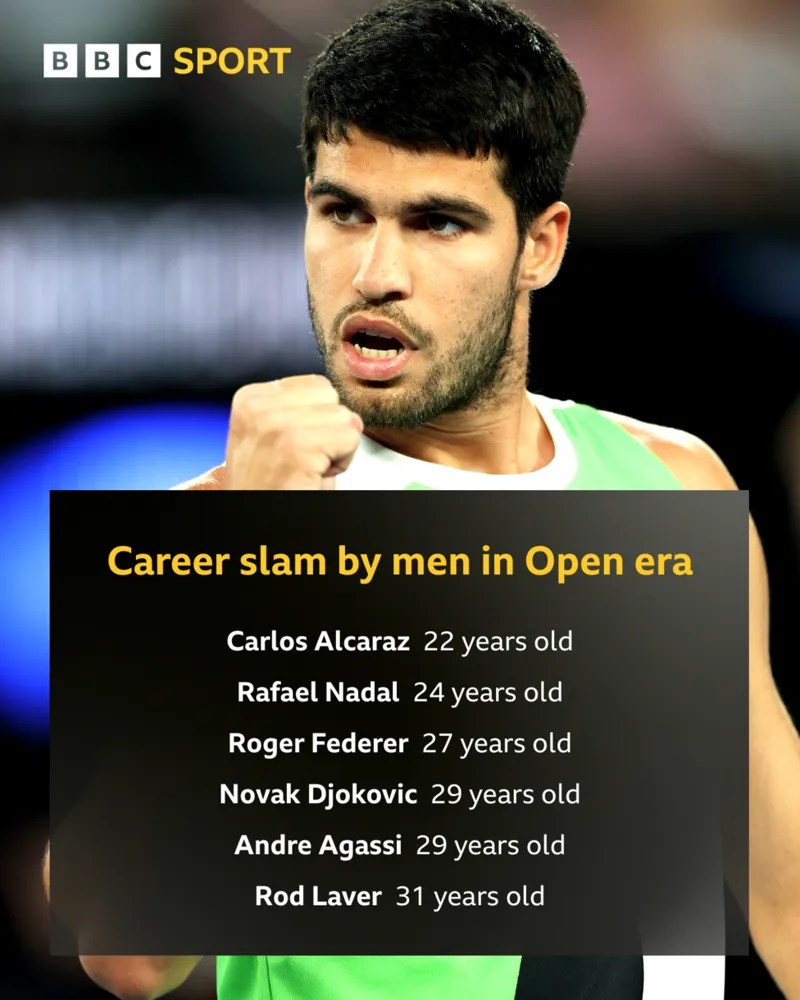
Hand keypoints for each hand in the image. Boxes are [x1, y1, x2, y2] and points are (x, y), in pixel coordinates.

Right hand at [225, 375, 362, 489]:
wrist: (258, 525)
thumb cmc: (273, 487)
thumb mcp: (275, 437)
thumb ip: (299, 409)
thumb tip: (337, 395)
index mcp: (249, 398)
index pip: (318, 386)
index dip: (318, 422)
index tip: (293, 450)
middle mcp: (257, 407)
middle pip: (333, 398)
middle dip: (330, 432)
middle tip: (303, 462)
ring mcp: (274, 426)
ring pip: (345, 418)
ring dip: (337, 449)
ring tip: (307, 470)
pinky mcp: (296, 448)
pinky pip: (351, 438)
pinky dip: (343, 462)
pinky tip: (313, 477)